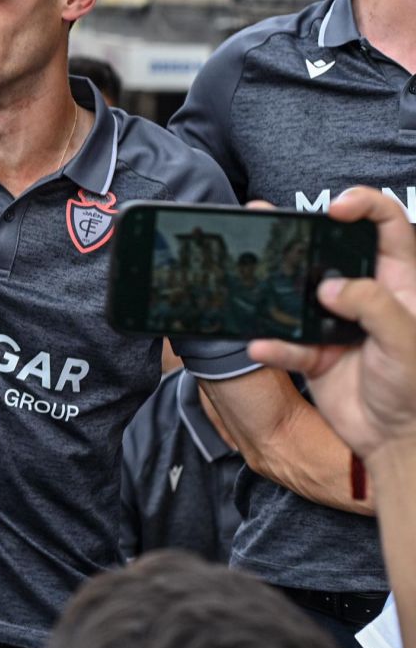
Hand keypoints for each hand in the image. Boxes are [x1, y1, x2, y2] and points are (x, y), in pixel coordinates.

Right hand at [249, 187, 415, 463]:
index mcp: (399, 284)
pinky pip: (285, 342)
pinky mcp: (313, 351)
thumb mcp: (406, 342)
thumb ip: (372, 306)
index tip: (336, 209)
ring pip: (298, 292)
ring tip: (248, 269)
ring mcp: (335, 323)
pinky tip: (262, 347)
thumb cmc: (414, 389)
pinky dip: (272, 346)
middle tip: (275, 222)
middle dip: (303, 233)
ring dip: (273, 285)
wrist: (395, 441)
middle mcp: (365, 297)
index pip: (388, 227)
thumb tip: (328, 286)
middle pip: (332, 250)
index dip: (365, 206)